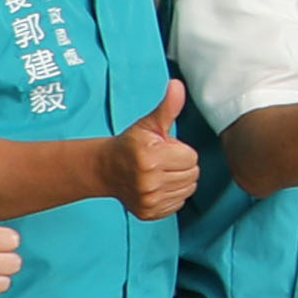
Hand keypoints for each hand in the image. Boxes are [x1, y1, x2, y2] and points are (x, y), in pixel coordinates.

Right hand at [114, 83, 201, 221]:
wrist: (105, 169)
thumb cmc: (131, 144)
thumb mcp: (148, 124)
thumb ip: (167, 107)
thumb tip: (177, 84)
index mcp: (150, 158)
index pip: (191, 157)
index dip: (180, 150)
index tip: (164, 148)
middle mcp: (148, 181)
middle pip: (192, 175)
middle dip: (181, 165)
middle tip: (163, 160)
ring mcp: (148, 200)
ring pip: (188, 189)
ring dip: (179, 180)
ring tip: (160, 172)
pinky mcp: (148, 213)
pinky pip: (178, 204)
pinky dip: (172, 194)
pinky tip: (157, 185)